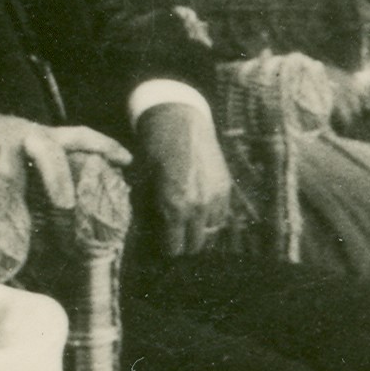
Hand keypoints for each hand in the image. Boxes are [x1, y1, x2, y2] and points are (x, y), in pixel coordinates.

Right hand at [0, 102, 124, 213]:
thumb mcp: (26, 147)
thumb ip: (46, 168)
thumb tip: (71, 208)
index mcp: (44, 137)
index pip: (79, 136)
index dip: (103, 146)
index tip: (127, 160)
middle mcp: (25, 138)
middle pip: (49, 151)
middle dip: (59, 177)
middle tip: (65, 205)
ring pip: (10, 175)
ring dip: (12, 198)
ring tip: (13, 226)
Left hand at [133, 102, 232, 256]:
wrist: (178, 122)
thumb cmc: (153, 153)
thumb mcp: (143, 186)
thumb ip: (149, 215)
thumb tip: (150, 236)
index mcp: (174, 207)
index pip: (174, 248)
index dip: (166, 248)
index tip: (161, 243)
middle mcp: (198, 206)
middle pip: (195, 246)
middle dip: (183, 244)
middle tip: (173, 236)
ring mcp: (215, 196)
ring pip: (212, 233)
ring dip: (199, 232)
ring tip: (187, 226)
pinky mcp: (225, 187)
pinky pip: (222, 216)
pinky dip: (211, 218)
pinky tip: (199, 212)